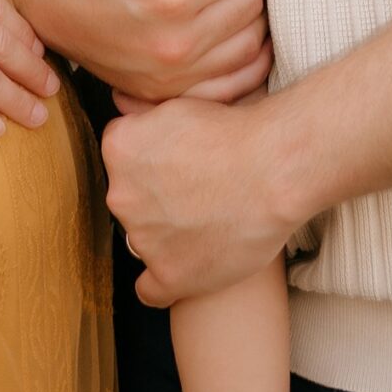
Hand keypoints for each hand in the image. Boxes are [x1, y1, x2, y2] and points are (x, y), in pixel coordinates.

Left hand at [103, 96, 288, 307]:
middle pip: (130, 198)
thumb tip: (119, 101)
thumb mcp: (178, 104)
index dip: (150, 160)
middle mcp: (121, 194)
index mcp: (119, 149)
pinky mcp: (169, 275)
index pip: (122, 158)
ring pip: (143, 239)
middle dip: (154, 197)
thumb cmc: (234, 130)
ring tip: (205, 222)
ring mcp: (143, 238)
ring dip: (165, 235)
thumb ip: (142, 111)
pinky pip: (150, 290)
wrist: (273, 169)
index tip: (174, 165)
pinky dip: (164, 283)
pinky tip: (184, 270)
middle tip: (193, 192)